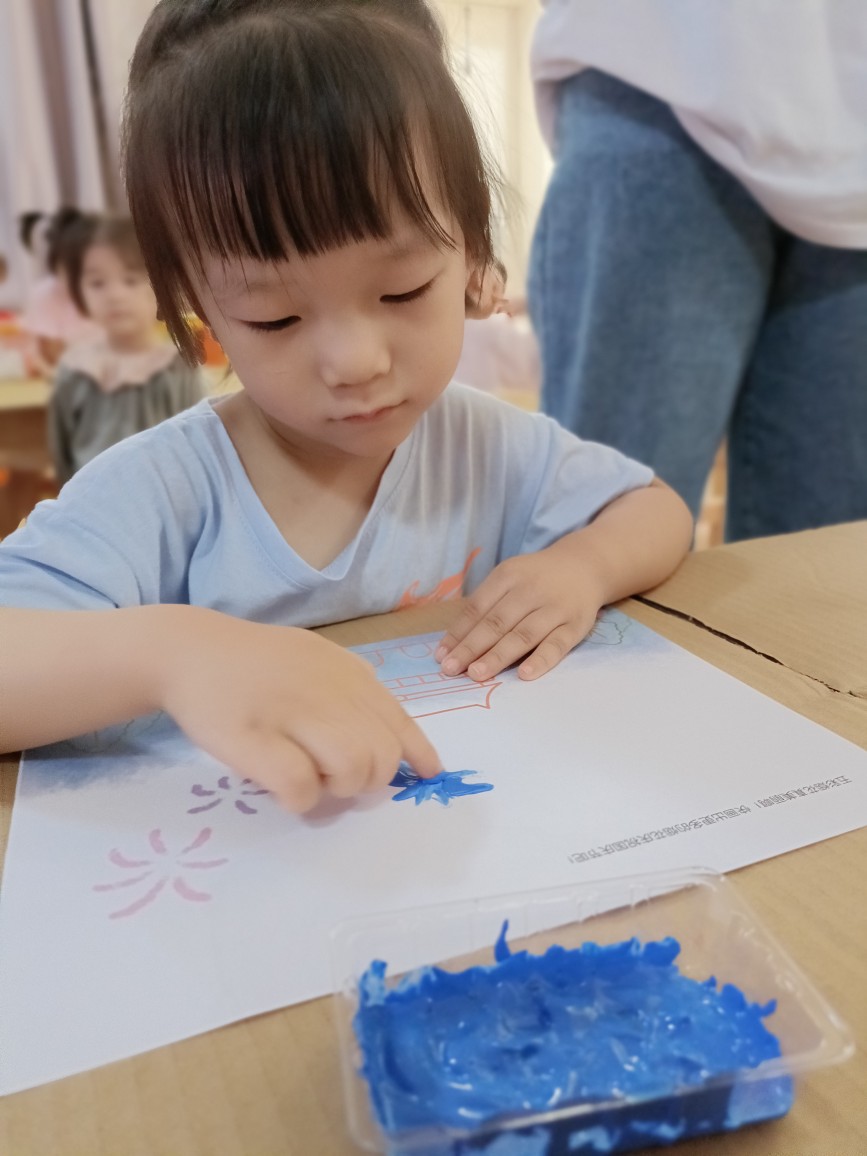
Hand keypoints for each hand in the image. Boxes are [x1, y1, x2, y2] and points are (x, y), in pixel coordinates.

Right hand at [157, 609, 440, 812]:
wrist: (187, 650)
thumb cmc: (254, 662)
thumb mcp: (315, 660)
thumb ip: (352, 690)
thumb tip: (392, 738)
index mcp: (345, 672)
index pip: (398, 719)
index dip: (417, 752)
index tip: (428, 772)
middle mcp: (327, 689)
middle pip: (382, 754)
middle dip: (370, 780)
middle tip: (338, 779)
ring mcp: (292, 712)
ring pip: (352, 769)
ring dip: (338, 789)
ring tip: (312, 780)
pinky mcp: (254, 739)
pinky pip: (301, 787)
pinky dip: (300, 800)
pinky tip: (285, 791)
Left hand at [434, 545, 604, 682]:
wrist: (585, 566)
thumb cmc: (537, 579)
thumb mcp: (509, 578)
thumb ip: (486, 605)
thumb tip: (454, 642)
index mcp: (508, 576)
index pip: (477, 608)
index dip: (458, 633)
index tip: (441, 656)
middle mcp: (530, 590)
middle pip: (496, 622)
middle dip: (471, 647)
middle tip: (451, 669)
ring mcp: (554, 608)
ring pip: (523, 635)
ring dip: (498, 656)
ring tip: (476, 674)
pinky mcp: (575, 625)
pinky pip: (557, 645)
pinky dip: (541, 660)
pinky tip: (524, 674)